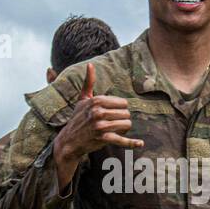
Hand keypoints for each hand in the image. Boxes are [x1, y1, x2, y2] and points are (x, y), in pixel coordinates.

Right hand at [53, 62, 142, 187]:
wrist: (69, 140)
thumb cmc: (78, 117)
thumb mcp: (82, 99)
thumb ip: (89, 82)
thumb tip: (90, 64)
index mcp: (96, 101)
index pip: (123, 103)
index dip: (120, 109)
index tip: (112, 113)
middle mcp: (98, 112)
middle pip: (126, 113)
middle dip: (122, 119)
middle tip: (112, 123)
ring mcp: (101, 126)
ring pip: (127, 124)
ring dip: (123, 129)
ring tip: (114, 130)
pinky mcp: (103, 139)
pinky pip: (122, 140)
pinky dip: (132, 143)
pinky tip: (140, 143)